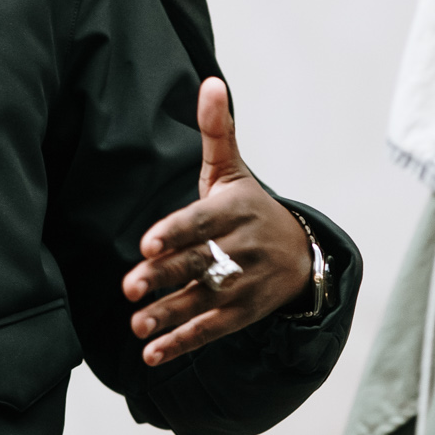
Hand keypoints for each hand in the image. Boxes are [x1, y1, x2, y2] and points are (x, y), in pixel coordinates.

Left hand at [121, 77, 313, 367]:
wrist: (304, 253)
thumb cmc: (250, 206)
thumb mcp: (235, 169)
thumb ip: (217, 130)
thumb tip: (210, 81)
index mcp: (234, 211)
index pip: (201, 222)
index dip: (174, 233)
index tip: (146, 244)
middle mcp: (240, 249)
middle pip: (198, 264)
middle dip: (164, 277)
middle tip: (129, 288)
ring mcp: (243, 285)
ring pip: (202, 301)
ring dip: (169, 316)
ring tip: (138, 327)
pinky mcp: (243, 314)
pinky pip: (212, 329)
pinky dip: (183, 343)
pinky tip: (153, 354)